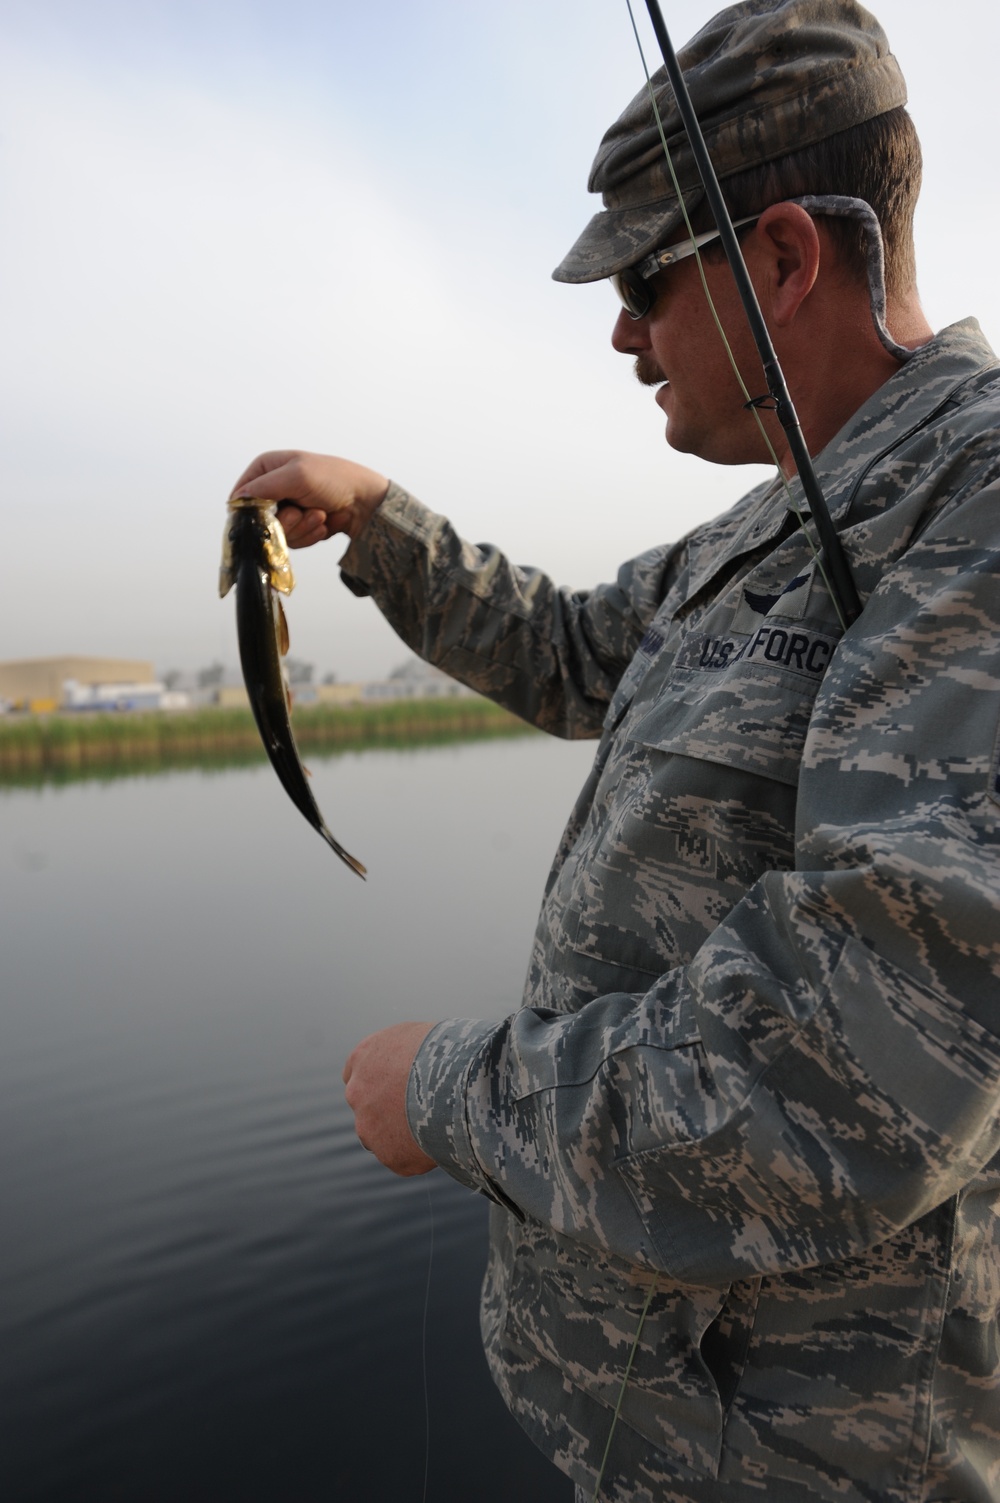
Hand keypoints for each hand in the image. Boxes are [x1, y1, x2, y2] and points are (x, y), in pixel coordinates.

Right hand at [229, 450, 389, 547]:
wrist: (364, 502)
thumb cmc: (335, 480)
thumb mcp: (296, 475)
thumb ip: (263, 486)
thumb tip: (237, 499)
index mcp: (267, 468)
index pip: (241, 493)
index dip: (249, 509)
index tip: (263, 516)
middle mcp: (273, 488)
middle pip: (258, 519)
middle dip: (284, 520)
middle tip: (300, 511)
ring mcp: (287, 509)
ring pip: (277, 533)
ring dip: (301, 527)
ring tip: (319, 514)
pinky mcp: (299, 526)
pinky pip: (293, 541)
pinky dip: (310, 534)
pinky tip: (323, 523)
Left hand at [343, 1022, 437, 1175]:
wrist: (456, 1080)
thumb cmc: (447, 1049)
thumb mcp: (420, 1036)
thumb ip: (405, 1052)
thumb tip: (416, 1060)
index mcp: (363, 1057)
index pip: (358, 1073)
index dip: (379, 1082)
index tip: (398, 1087)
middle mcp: (357, 1092)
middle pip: (367, 1108)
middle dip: (388, 1111)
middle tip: (421, 1109)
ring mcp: (369, 1127)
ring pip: (381, 1137)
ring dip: (402, 1135)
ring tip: (438, 1127)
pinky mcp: (390, 1155)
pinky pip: (404, 1158)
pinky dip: (421, 1154)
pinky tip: (443, 1140)